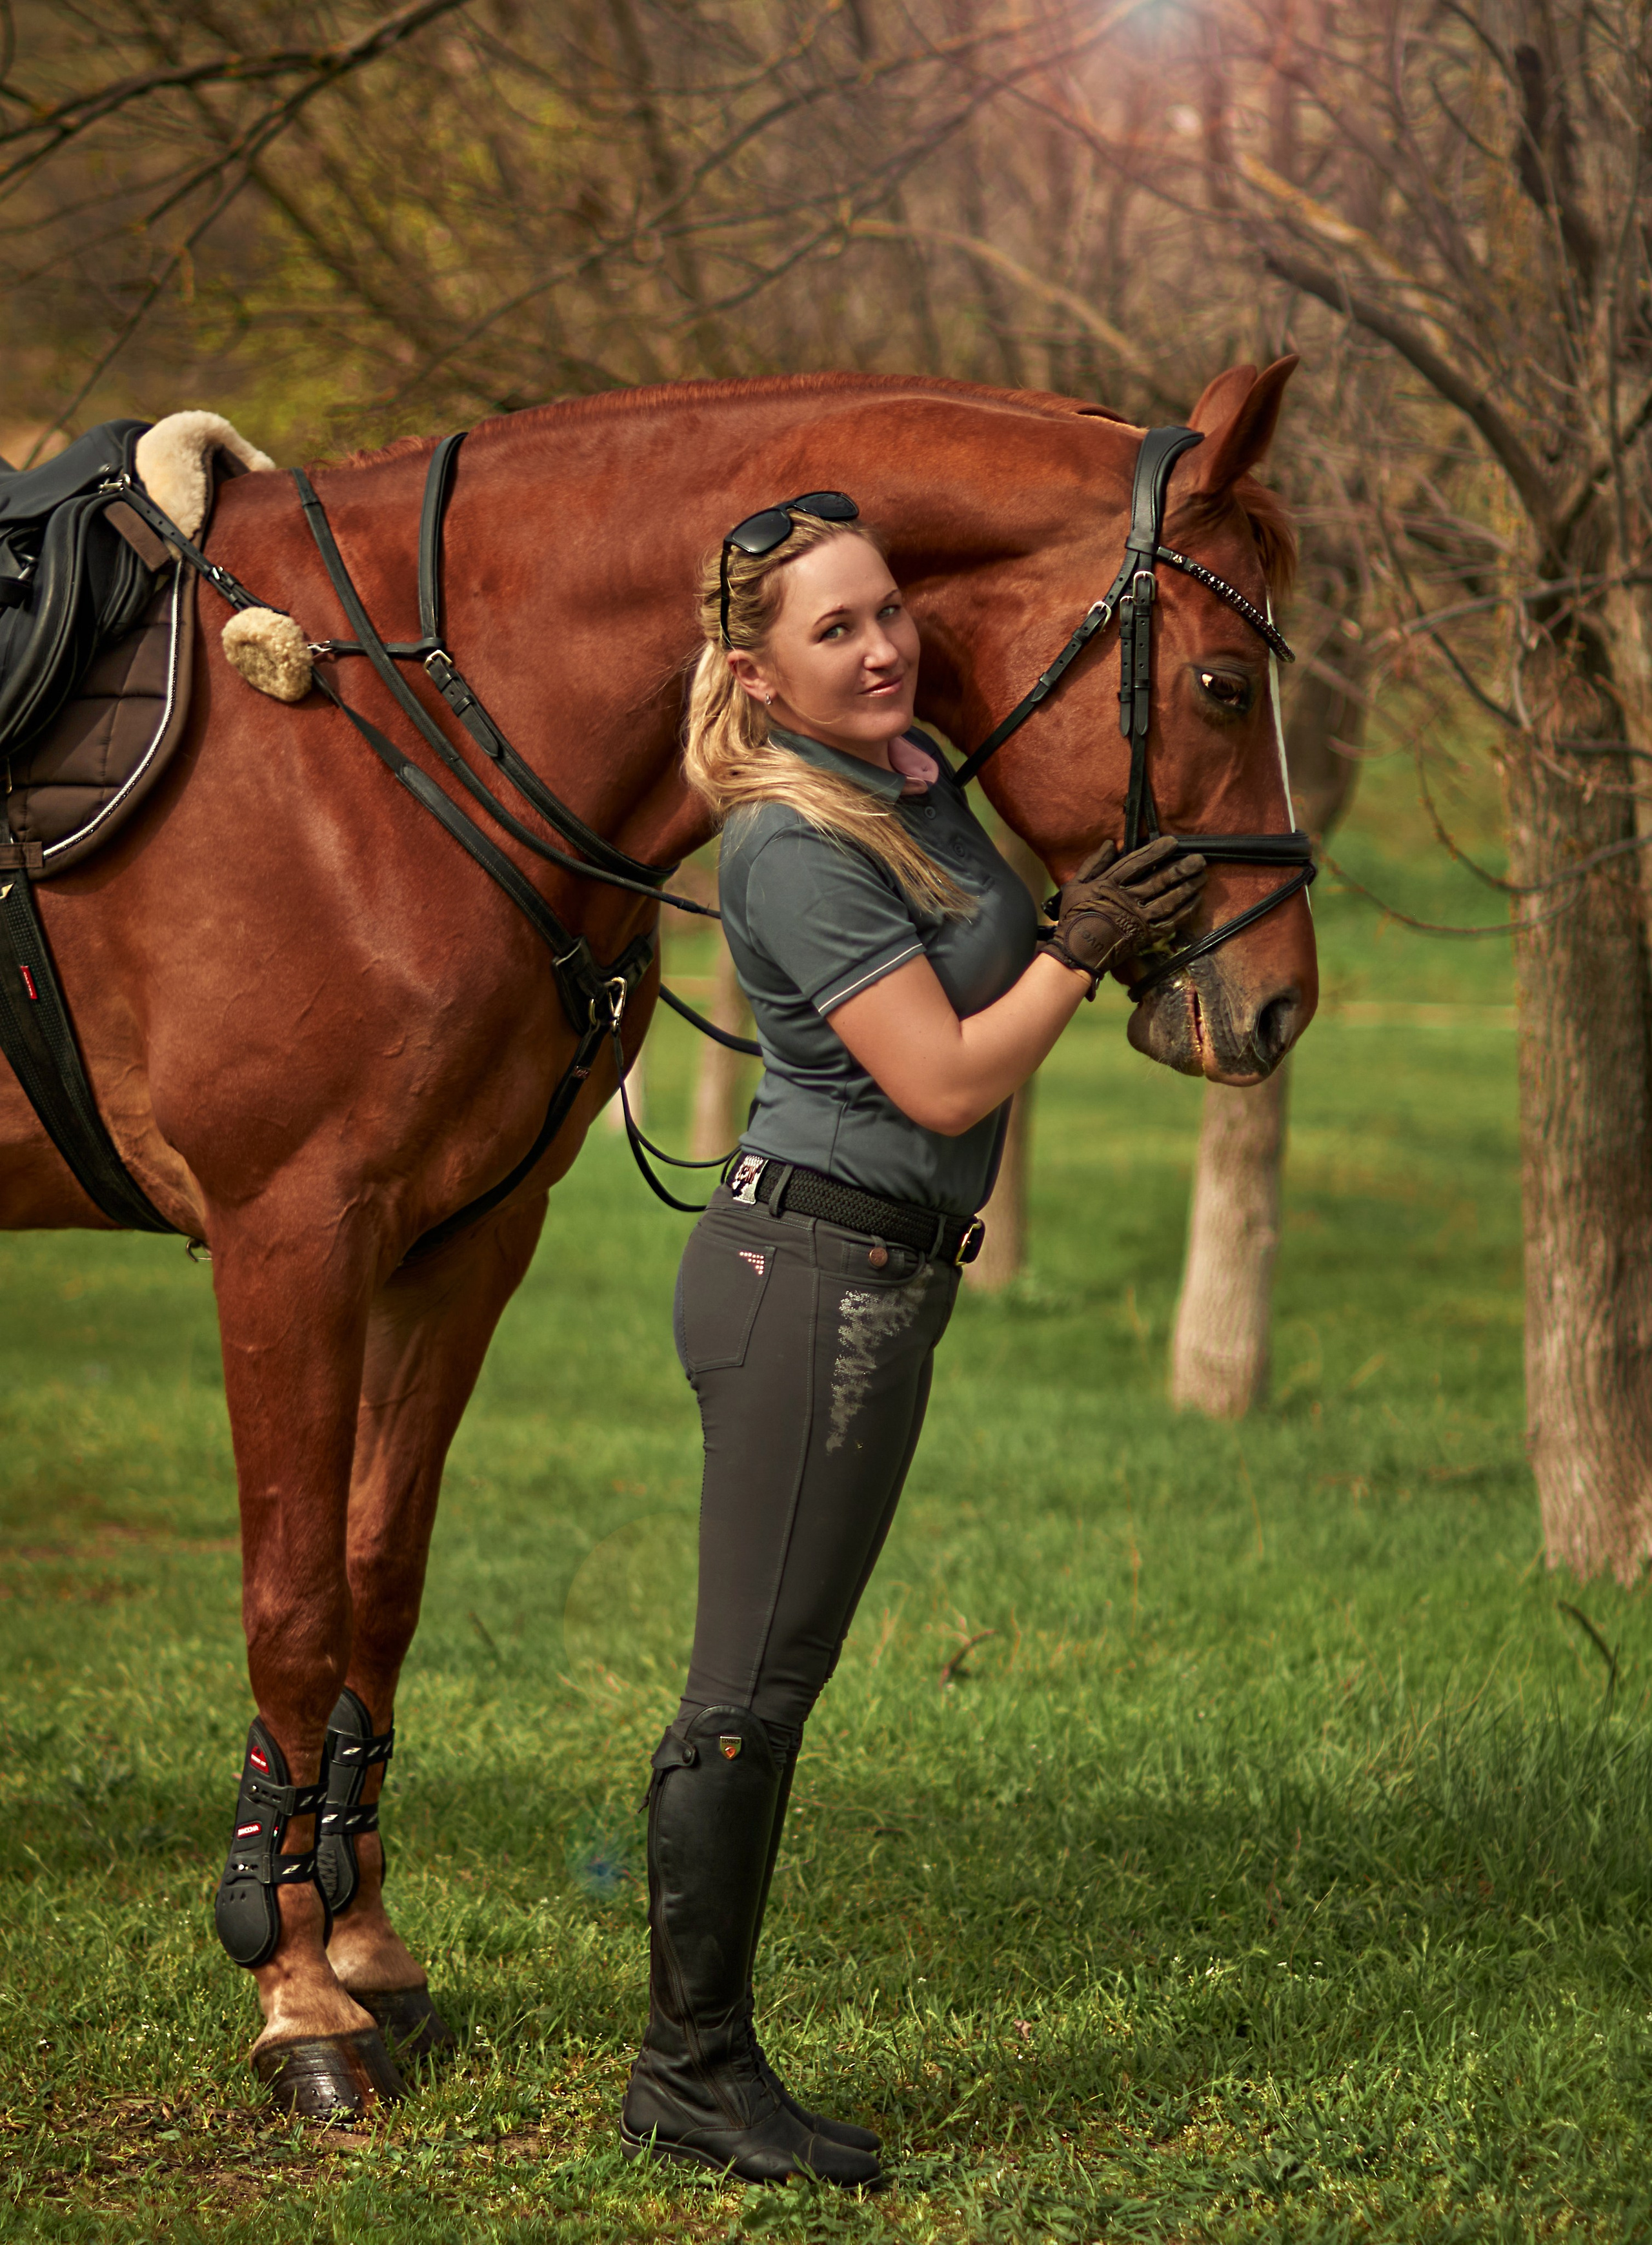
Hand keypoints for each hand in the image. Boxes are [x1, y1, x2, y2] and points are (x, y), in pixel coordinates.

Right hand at [1037, 835, 1206, 987]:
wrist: (1077, 952)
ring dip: (1188, 888)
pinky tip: (1196, 901)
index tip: (1173, 842)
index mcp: (1109, 885)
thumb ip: (1093, 863)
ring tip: (1203, 877)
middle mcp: (1127, 900)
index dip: (1156, 852)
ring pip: (1169, 900)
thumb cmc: (1074, 917)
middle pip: (1159, 881)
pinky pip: (1170, 922)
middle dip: (1181, 869)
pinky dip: (1185, 912)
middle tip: (1199, 860)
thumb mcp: (1076, 885)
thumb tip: (1110, 843)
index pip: (1137, 863)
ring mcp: (1138, 919)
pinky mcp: (1145, 936)